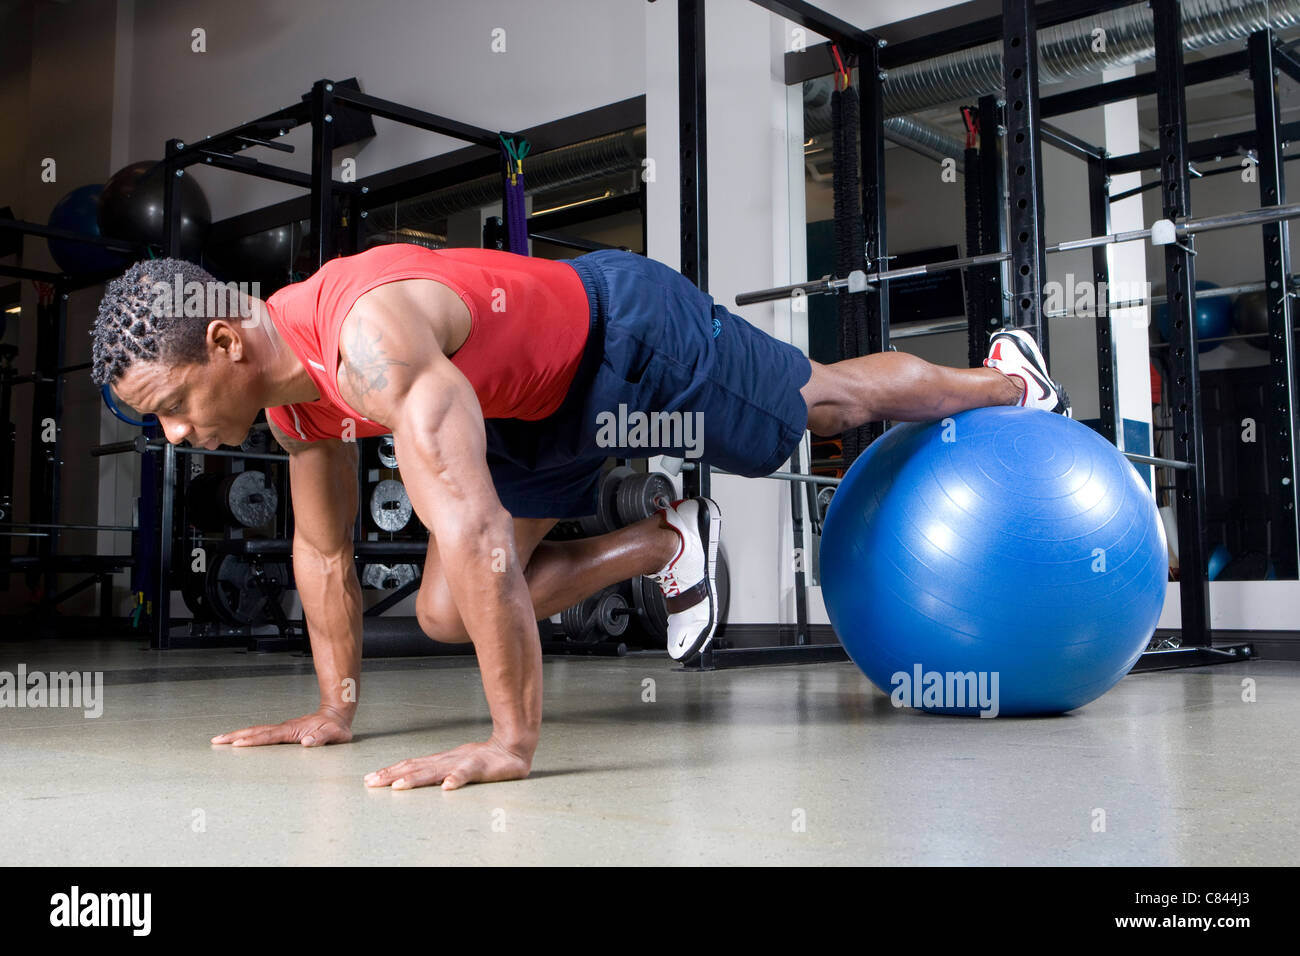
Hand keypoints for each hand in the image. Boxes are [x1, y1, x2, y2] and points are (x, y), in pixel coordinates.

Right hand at [211, 706, 353, 747]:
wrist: (337, 714)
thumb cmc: (336, 728)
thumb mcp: (335, 735)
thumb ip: (322, 738)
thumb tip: (306, 742)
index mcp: (293, 731)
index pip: (269, 736)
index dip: (253, 740)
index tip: (237, 743)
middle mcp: (284, 728)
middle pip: (256, 731)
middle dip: (235, 736)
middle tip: (216, 740)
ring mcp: (282, 729)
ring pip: (256, 731)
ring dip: (237, 735)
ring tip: (219, 740)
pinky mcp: (283, 731)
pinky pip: (262, 734)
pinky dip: (248, 736)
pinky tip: (239, 740)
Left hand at [364, 738, 532, 790]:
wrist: (512, 748)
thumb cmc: (483, 759)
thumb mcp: (455, 766)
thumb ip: (437, 772)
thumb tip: (412, 779)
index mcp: (440, 761)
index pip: (410, 765)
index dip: (390, 771)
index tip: (370, 779)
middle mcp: (446, 761)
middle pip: (415, 767)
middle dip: (392, 775)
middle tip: (372, 783)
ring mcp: (462, 763)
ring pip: (435, 771)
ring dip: (416, 779)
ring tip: (398, 786)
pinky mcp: (479, 767)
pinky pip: (467, 774)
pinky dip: (456, 779)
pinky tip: (447, 787)